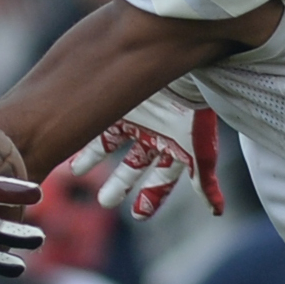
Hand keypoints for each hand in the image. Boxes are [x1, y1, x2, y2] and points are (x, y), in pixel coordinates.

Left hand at [70, 102, 221, 220]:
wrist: (176, 68)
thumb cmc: (192, 111)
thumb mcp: (200, 151)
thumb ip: (203, 181)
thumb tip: (217, 212)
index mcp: (175, 146)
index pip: (161, 180)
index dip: (150, 198)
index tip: (138, 216)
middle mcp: (154, 134)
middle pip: (133, 166)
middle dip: (119, 184)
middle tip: (105, 201)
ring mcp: (135, 117)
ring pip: (110, 144)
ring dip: (92, 158)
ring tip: (75, 170)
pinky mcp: (117, 102)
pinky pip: (95, 124)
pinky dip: (81, 137)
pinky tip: (67, 144)